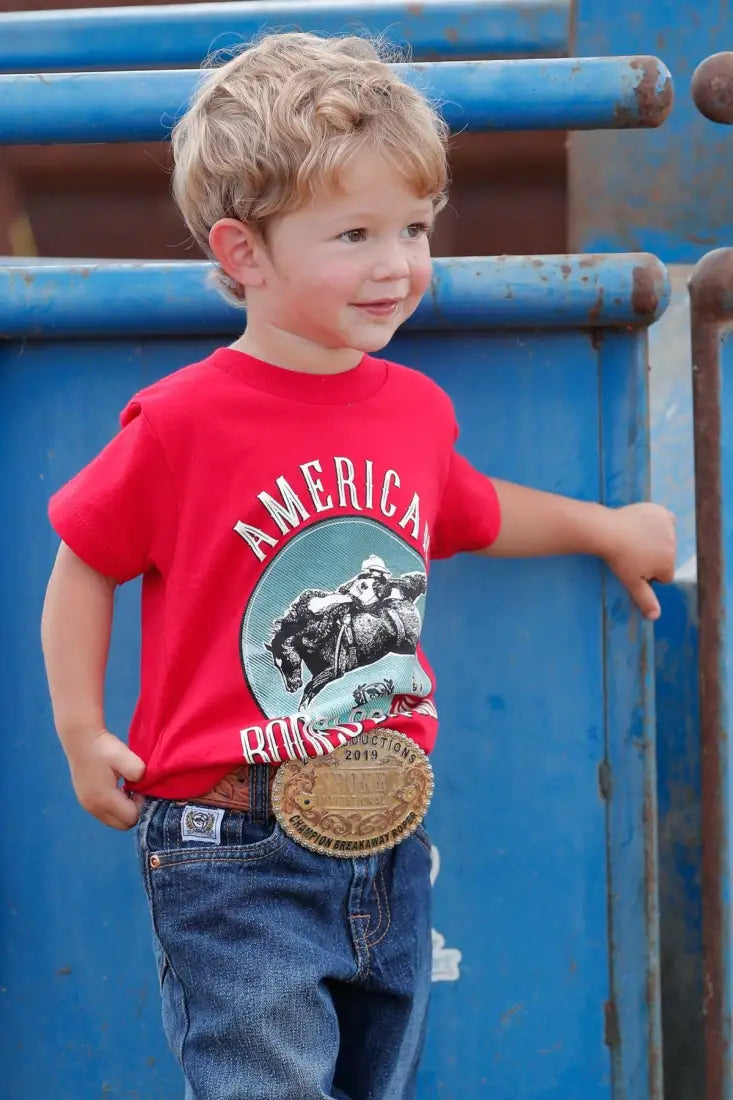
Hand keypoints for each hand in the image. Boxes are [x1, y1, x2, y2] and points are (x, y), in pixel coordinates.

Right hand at [67, 730, 145, 829]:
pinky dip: (114, 807)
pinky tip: (116, 789)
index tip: (140, 788)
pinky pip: (105, 814)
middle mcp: (94, 807)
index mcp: (104, 799)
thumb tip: (142, 786)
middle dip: (133, 811)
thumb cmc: (104, 748)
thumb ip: (139, 772)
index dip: (141, 805)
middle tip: (135, 790)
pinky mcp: (84, 801)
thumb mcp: (125, 756)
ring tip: (125, 789)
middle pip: (122, 824)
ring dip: (123, 810)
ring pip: (113, 821)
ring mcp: (87, 806)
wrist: (81, 740)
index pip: (131, 818)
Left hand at [602, 503, 675, 619]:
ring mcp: (669, 529)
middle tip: (632, 553)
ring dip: (655, 540)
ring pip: (666, 539)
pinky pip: (666, 521)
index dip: (649, 574)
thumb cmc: (618, 559)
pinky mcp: (662, 513)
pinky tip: (644, 525)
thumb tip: (655, 617)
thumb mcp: (631, 582)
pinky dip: (658, 523)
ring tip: (634, 539)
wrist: (607, 530)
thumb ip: (645, 600)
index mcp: (668, 565)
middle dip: (653, 557)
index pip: (664, 576)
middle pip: (666, 557)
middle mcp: (673, 547)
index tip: (634, 566)